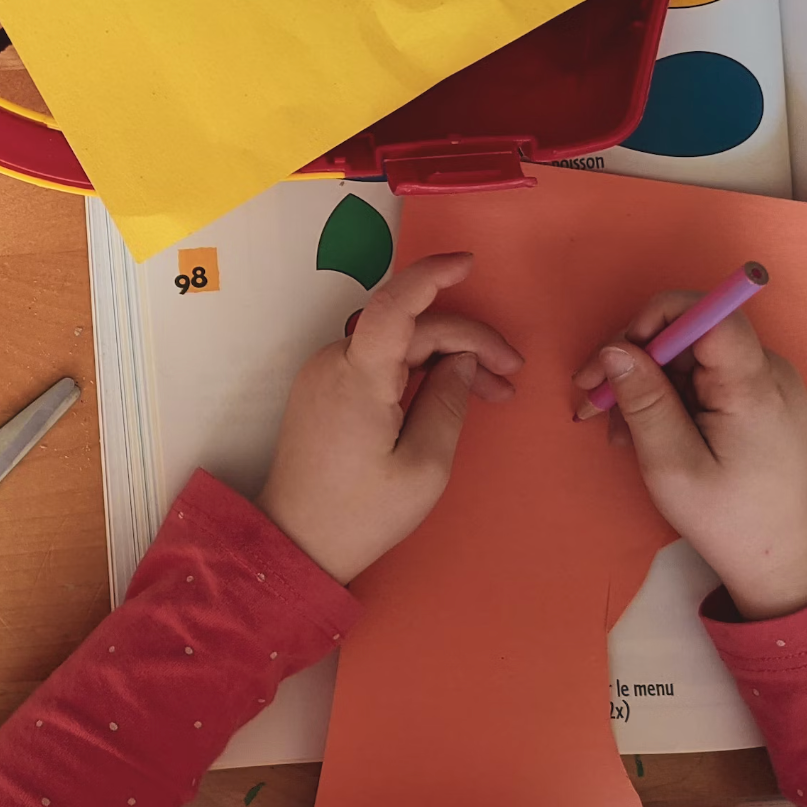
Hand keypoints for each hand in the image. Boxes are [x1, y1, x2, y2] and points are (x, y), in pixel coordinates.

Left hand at [258, 252, 523, 582]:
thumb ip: (449, 402)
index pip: (395, 304)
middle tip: (511, 378)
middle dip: (467, 343)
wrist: (295, 542)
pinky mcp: (323, 390)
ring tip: (491, 393)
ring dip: (445, 358)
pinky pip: (378, 363)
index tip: (469, 263)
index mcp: (357, 377)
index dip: (432, 275)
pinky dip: (416, 371)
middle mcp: (334, 363)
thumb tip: (462, 361)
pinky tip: (448, 395)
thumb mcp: (424, 465)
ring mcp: (324, 375)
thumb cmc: (360, 514)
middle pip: (409, 329)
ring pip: (396, 345)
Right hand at [571, 294, 806, 619]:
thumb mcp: (672, 465)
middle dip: (636, 360)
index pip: (708, 312)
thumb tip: (613, 348)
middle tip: (593, 403)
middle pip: (690, 333)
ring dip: (646, 384)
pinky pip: (703, 377)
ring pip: (689, 357)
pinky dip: (667, 396)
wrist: (783, 558)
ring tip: (618, 431)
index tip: (615, 357)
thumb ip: (644, 401)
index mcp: (753, 385)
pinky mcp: (758, 397)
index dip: (655, 319)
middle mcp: (767, 371)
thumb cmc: (728, 519)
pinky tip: (644, 431)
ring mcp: (765, 383)